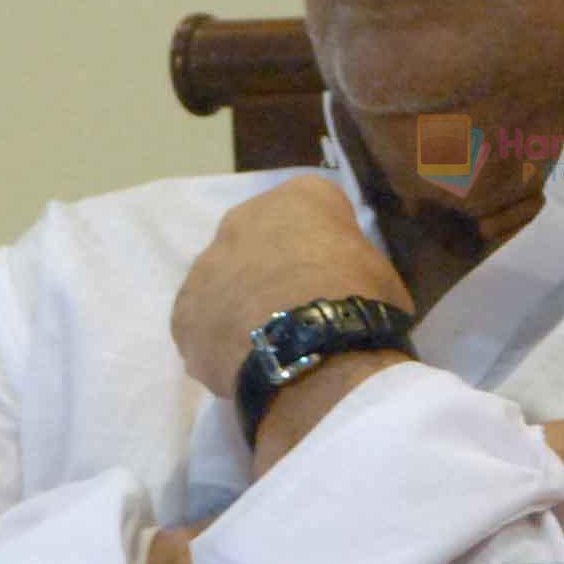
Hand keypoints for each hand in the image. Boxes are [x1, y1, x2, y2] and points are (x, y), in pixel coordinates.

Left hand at [172, 177, 413, 399]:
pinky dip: (218, 341)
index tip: (335, 274)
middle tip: (295, 306)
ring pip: (222, 281)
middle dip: (270, 266)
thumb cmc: (359, 302)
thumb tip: (344, 283)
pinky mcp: (183, 312)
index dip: (324, 244)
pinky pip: (202, 324)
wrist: (312, 350)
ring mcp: (205, 265)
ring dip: (239, 303)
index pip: (312, 209)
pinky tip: (244, 365)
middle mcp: (243, 218)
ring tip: (268, 342)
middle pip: (256, 238)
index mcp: (299, 198)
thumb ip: (352, 263)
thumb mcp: (380, 271)